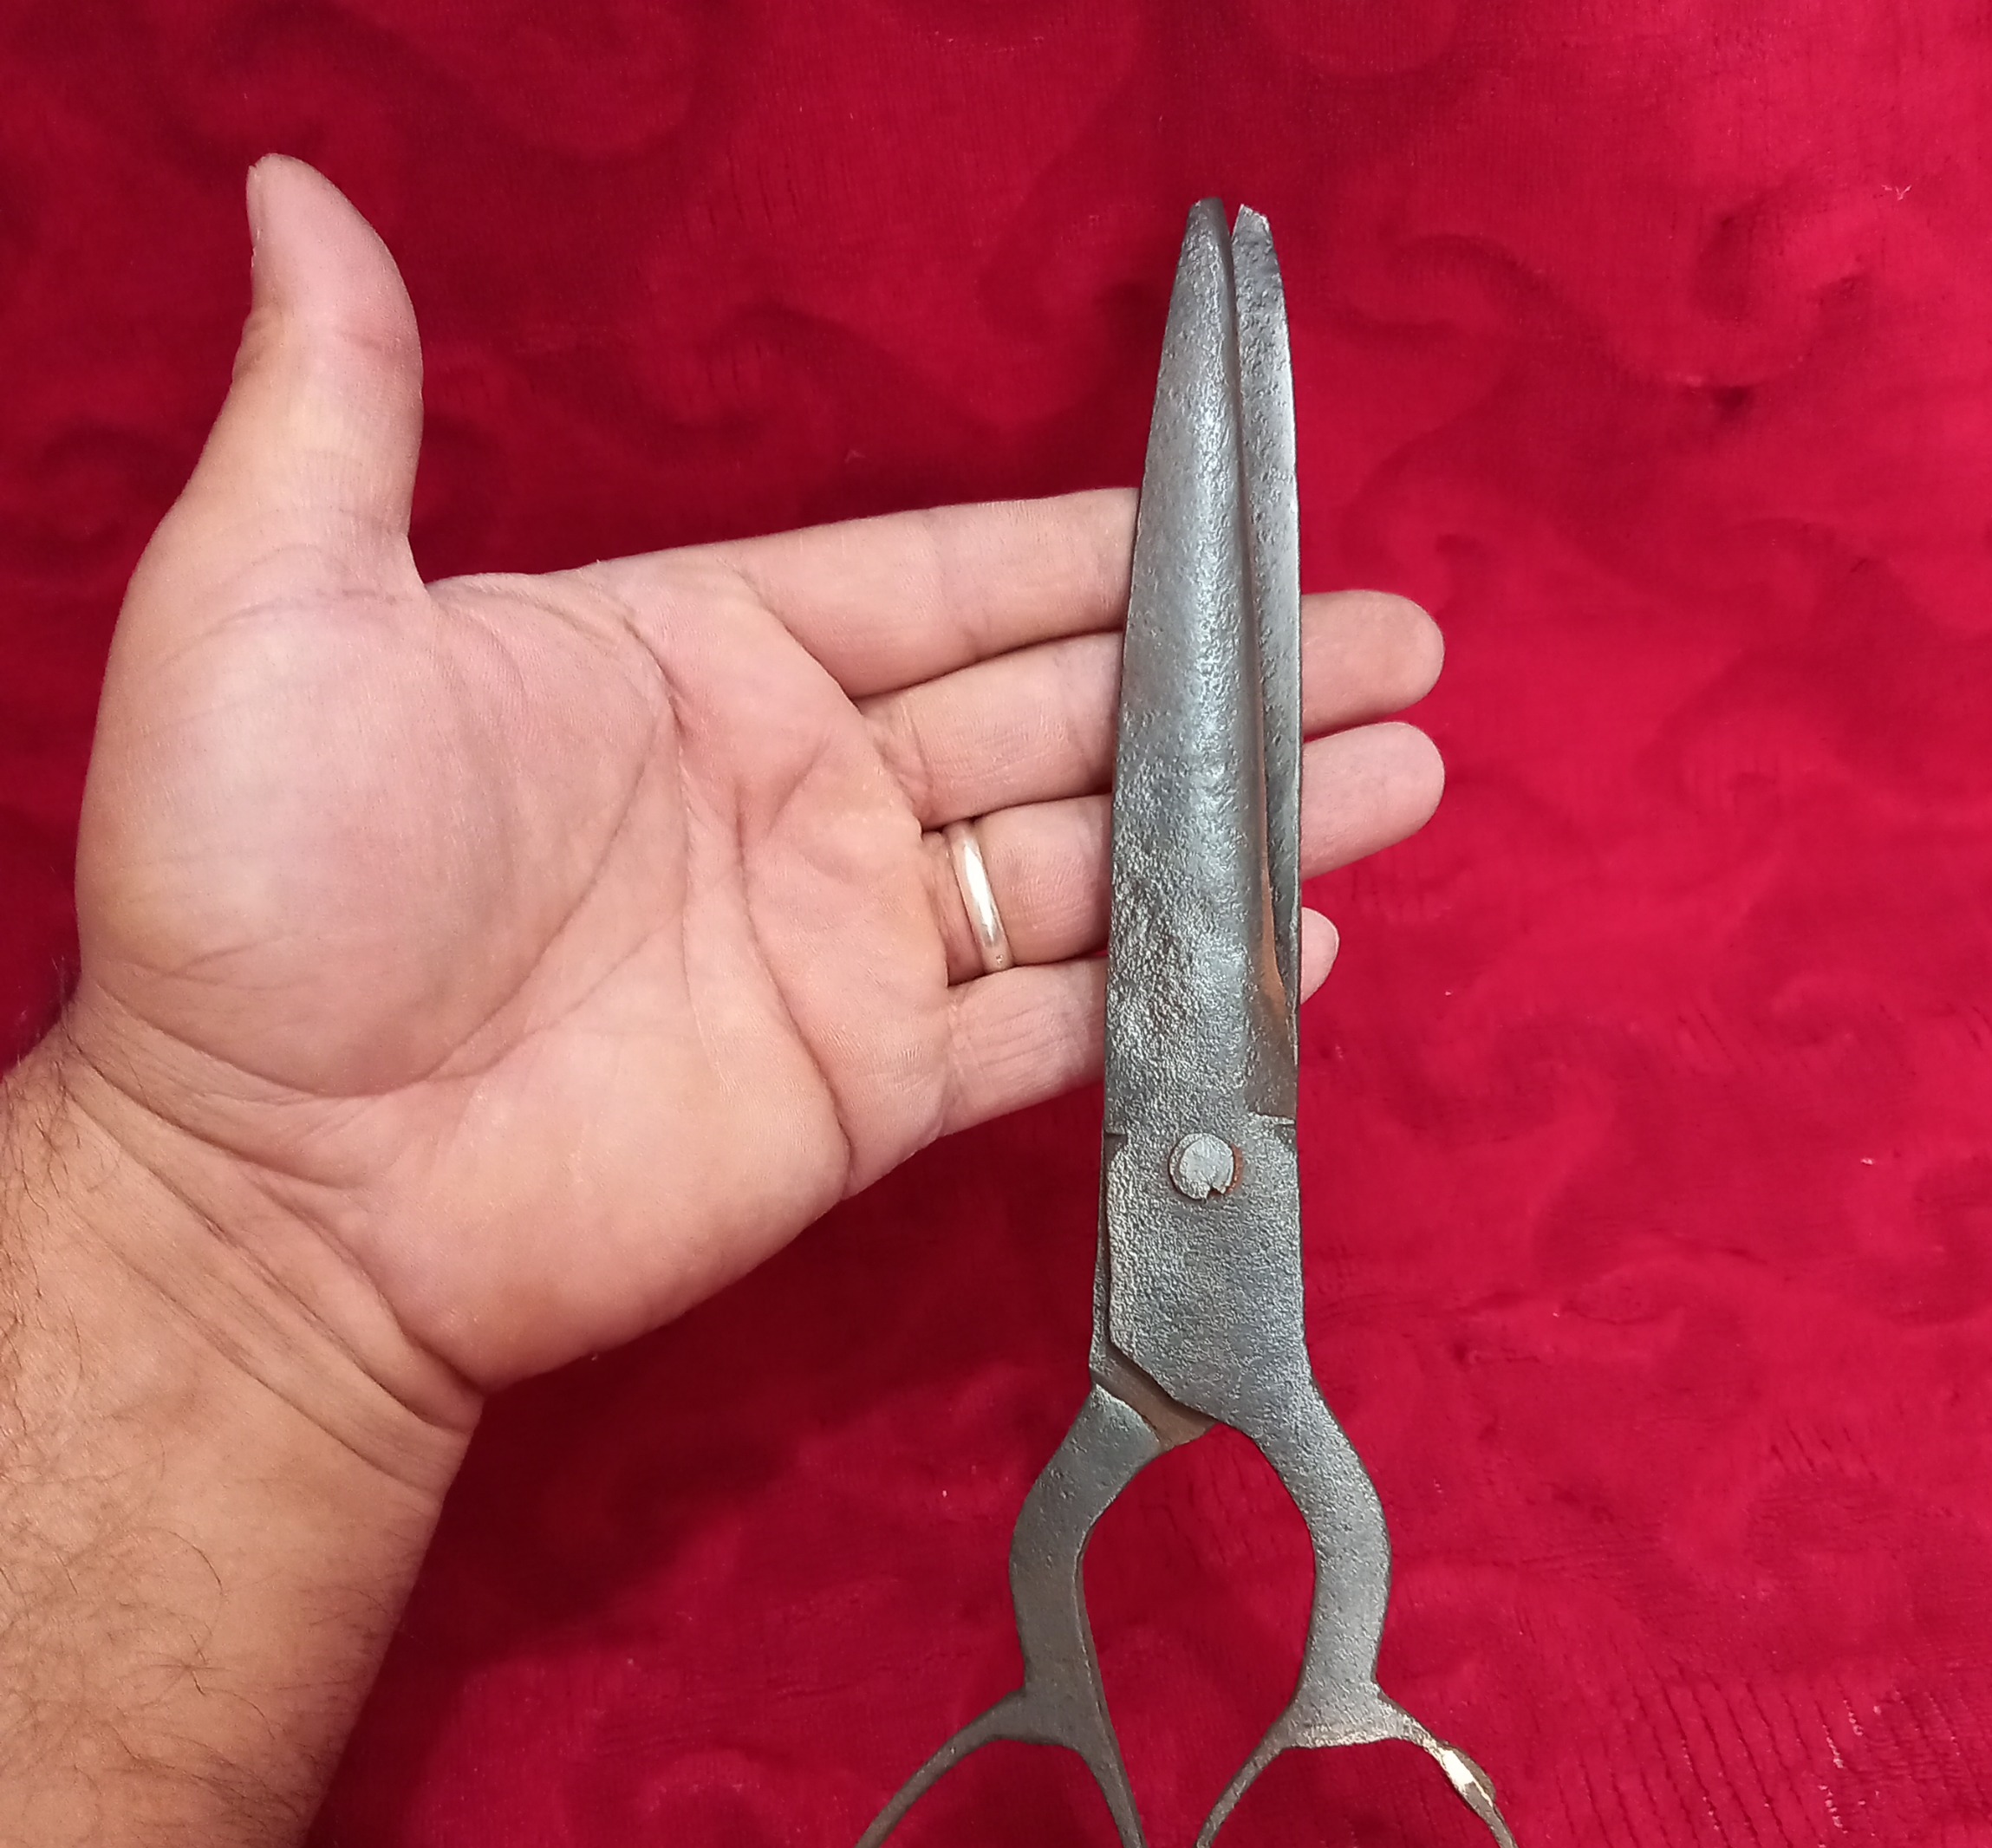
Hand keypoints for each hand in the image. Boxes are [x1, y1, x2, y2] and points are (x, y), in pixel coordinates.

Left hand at [62, 158, 1445, 1415]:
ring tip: (1406, 770)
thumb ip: (339, 408)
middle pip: (1070, 713)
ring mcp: (850, 948)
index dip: (1103, 549)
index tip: (1242, 508)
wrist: (275, 1185)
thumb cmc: (261, 888)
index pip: (953, 579)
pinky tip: (1296, 940)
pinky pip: (1059, 1030)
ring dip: (1251, 819)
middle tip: (1400, 644)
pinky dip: (1176, 997)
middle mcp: (805, 792)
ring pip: (1096, 864)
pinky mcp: (874, 1093)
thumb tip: (297, 195)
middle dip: (1236, 676)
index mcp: (705, 657)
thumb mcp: (275, 604)